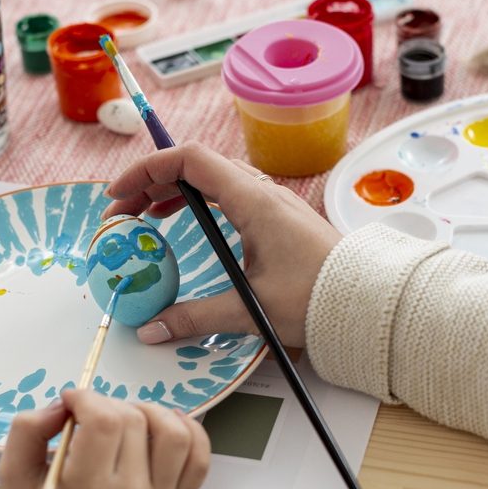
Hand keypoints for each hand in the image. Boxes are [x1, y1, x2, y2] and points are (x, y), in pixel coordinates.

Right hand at [0, 390, 210, 488]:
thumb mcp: (16, 481)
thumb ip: (27, 431)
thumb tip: (64, 403)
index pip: (104, 421)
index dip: (87, 397)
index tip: (73, 400)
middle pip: (133, 420)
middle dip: (109, 404)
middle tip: (92, 415)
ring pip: (174, 433)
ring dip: (150, 411)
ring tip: (128, 417)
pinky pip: (199, 456)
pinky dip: (188, 430)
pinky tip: (164, 424)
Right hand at [103, 142, 341, 345]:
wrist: (368, 301)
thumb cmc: (318, 297)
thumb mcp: (250, 308)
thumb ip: (195, 317)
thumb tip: (151, 328)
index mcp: (252, 200)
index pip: (189, 159)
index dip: (147, 169)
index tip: (119, 195)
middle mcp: (261, 192)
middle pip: (195, 166)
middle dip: (152, 183)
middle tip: (122, 215)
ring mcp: (272, 203)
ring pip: (212, 178)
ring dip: (173, 191)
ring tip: (145, 218)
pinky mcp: (278, 218)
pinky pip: (228, 194)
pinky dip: (197, 201)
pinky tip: (184, 224)